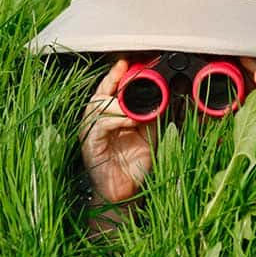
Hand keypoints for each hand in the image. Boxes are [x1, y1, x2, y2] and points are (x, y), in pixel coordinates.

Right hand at [79, 59, 155, 205]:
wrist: (127, 193)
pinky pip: (98, 127)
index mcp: (110, 117)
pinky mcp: (90, 147)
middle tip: (129, 78)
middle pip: (100, 94)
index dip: (115, 75)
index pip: (109, 90)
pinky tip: (128, 121)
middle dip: (114, 83)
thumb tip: (165, 96)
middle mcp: (98, 123)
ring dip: (117, 103)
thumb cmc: (134, 165)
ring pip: (97, 107)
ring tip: (134, 106)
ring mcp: (92, 134)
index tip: (125, 62)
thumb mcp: (149, 135)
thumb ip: (152, 115)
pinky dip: (114, 120)